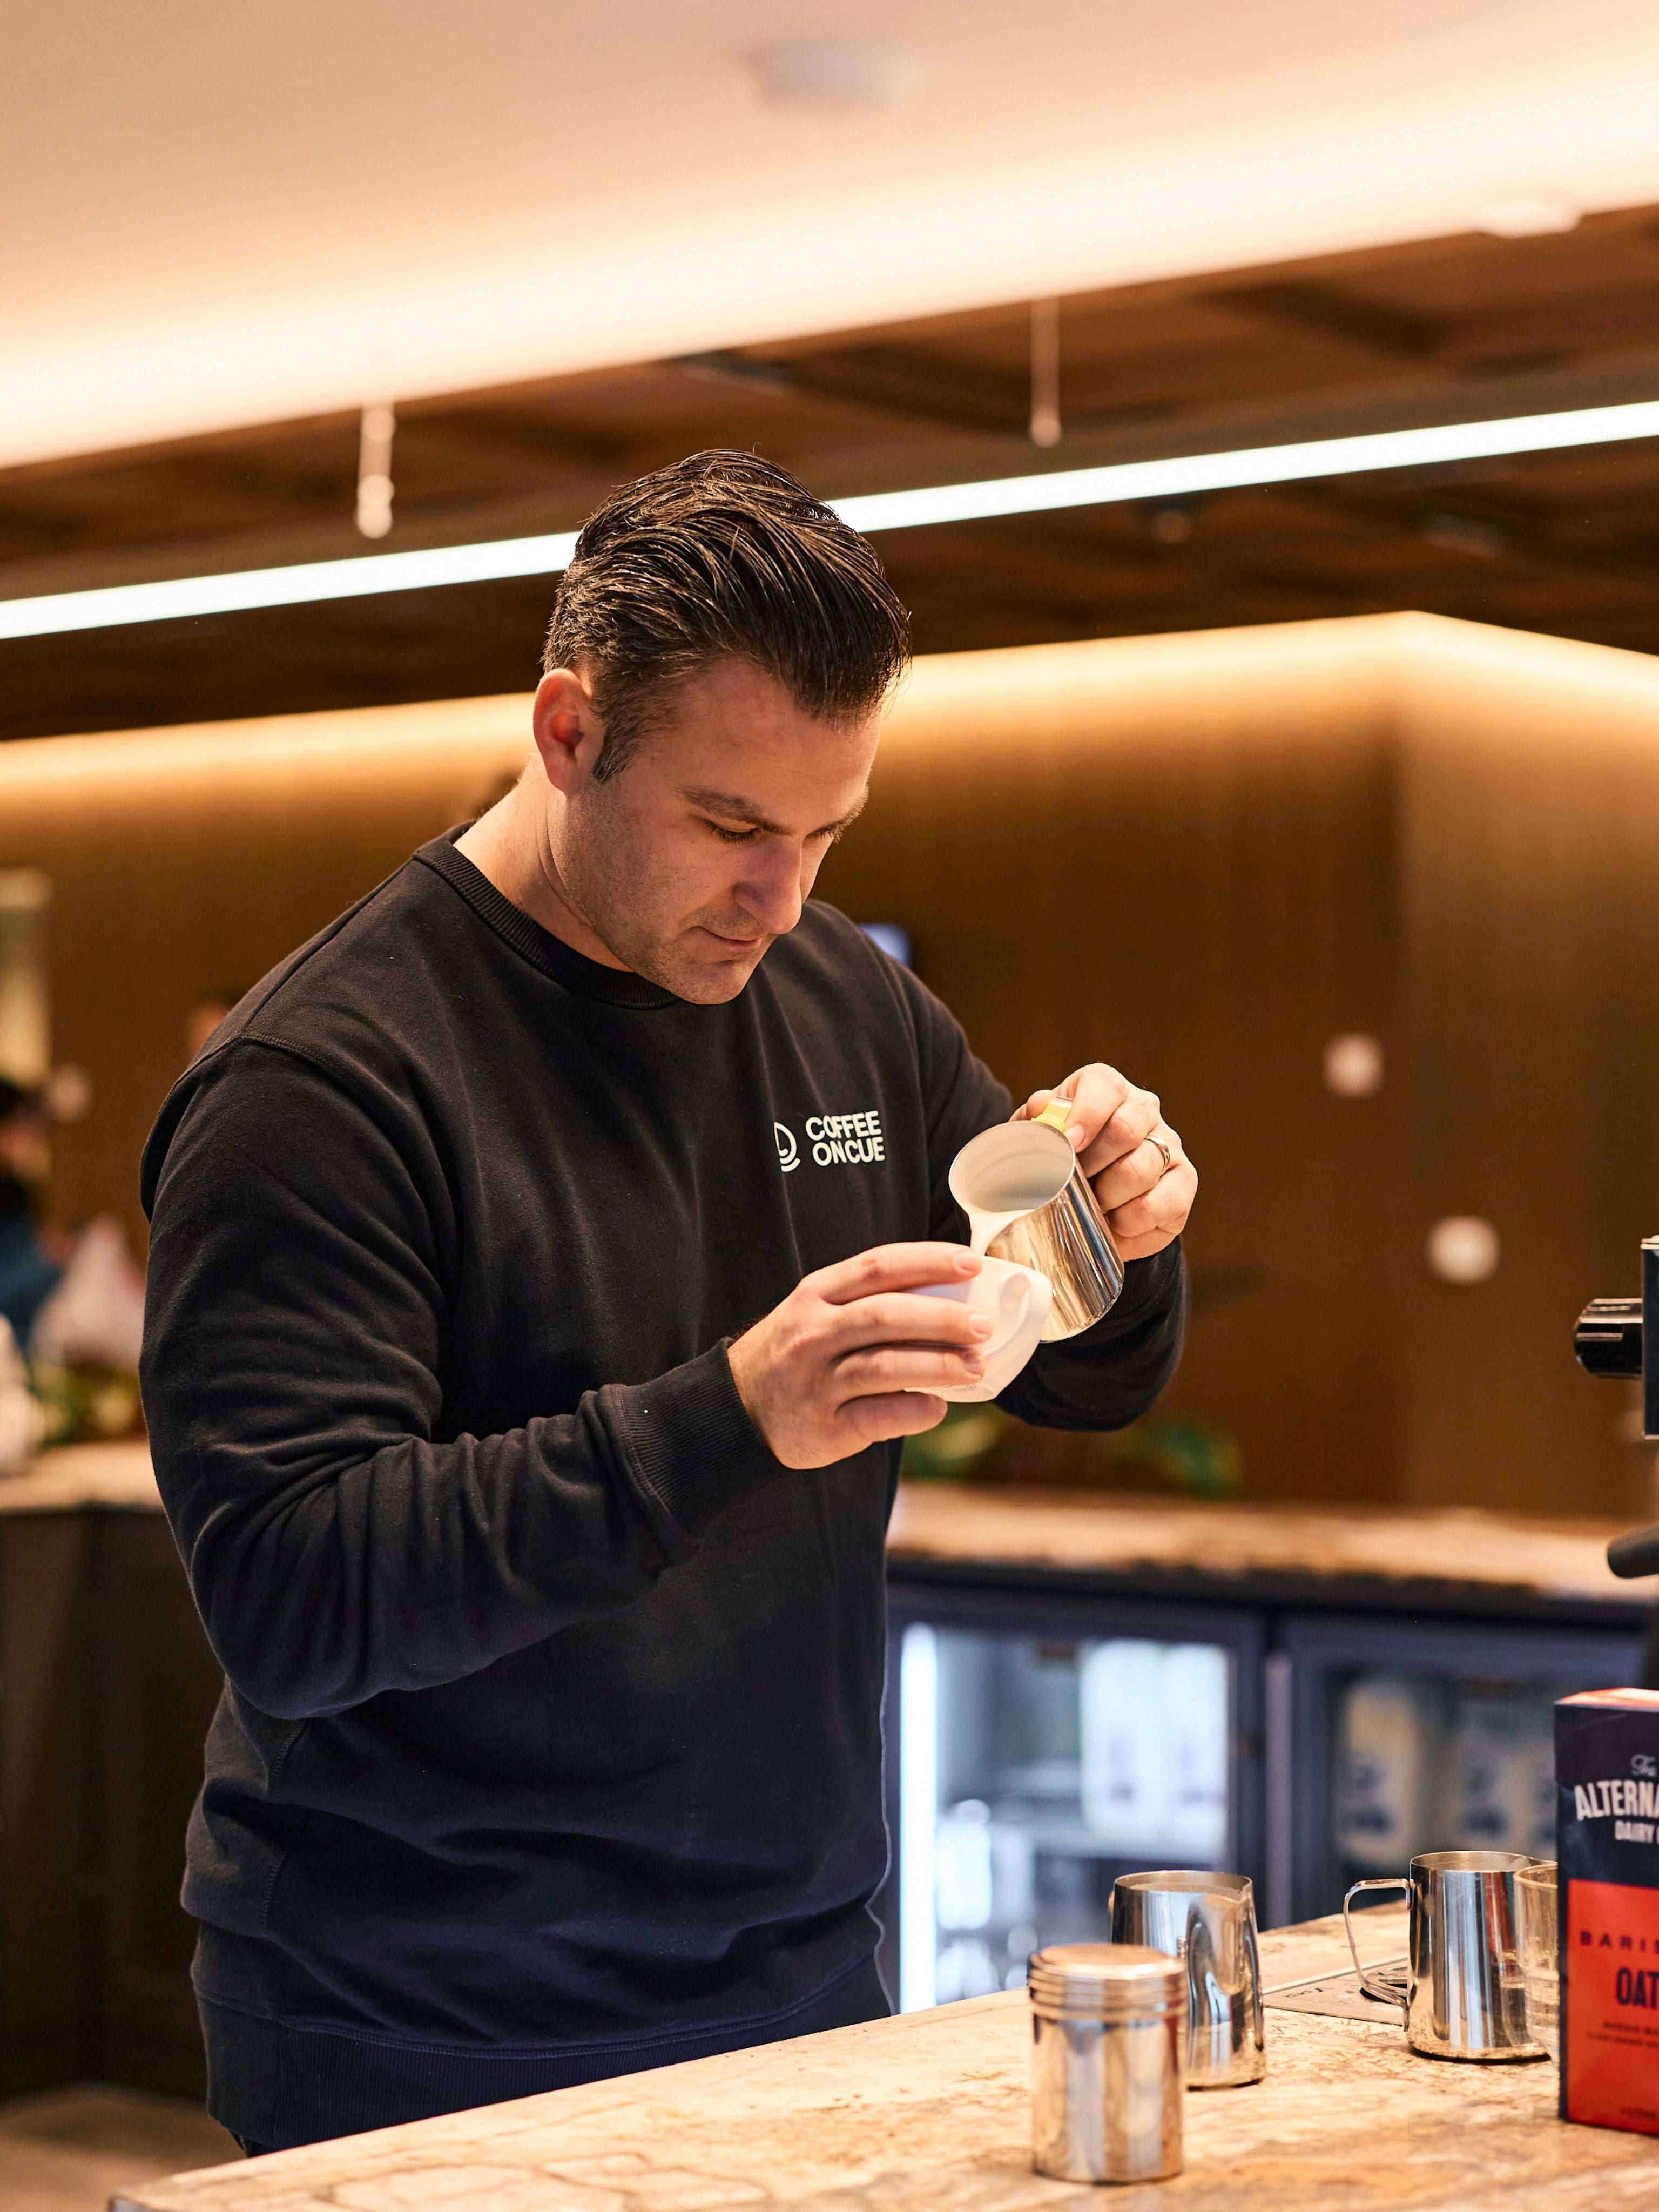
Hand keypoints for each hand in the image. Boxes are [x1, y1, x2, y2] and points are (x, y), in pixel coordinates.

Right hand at [729, 1243, 990, 1468]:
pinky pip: (878, 1417)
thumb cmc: (796, 1351)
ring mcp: (816, 1381)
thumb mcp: (818, 1310)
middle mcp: (814, 1333)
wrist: (736, 1407)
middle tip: (983, 1325)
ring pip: (885, 1366)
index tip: (972, 1262)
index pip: (879, 1267)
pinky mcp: (823, 1426)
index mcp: (817, 1294)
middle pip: (886, 1316)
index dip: (929, 1261)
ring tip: (976, 1367)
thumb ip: (870, 1301)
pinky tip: (938, 1406)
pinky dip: (915, 1411)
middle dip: (943, 1318)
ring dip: (938, 1366)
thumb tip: (954, 1295)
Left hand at [1015, 1064, 1194, 1260]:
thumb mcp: (1040, 1137)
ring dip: (1106, 1198)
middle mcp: (1143, 1110)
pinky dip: (1130, 1223)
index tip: (1069, 1143)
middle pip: (1125, 1129)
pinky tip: (1113, 1224)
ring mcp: (1168, 1146)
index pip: (1103, 1087)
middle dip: (1092, 1164)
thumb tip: (1041, 1108)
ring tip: (1090, 1207)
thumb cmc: (1062, 1158)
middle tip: (1072, 1185)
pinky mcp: (1183, 1184)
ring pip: (1140, 1170)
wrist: (1090, 1197)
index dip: (1085, 1115)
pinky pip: (1160, 1206)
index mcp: (1106, 1089)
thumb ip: (1035, 1121)